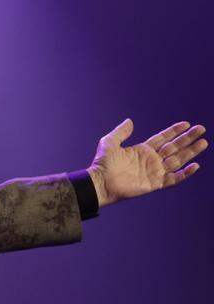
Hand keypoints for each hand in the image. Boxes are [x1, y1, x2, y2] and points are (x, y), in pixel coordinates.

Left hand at [87, 119, 206, 206]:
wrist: (100, 183)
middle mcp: (151, 160)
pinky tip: (195, 166)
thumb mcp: (109, 143)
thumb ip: (120, 132)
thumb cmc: (102, 164)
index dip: (174, 131)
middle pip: (174, 147)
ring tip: (203, 143)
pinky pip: (174, 178)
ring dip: (191, 152)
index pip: (163, 138)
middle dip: (188, 138)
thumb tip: (130, 120)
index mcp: (143, 150)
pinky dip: (185, 173)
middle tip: (201, 129)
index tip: (186, 124)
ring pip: (178, 160)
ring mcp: (154, 171)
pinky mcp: (155, 183)